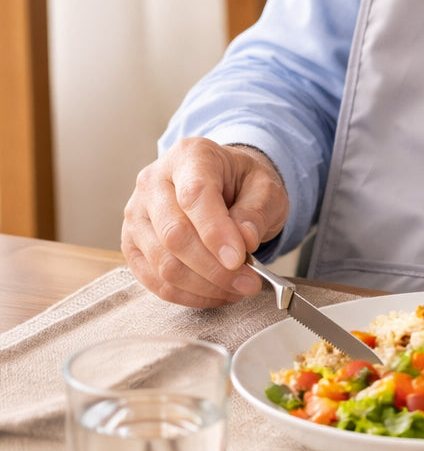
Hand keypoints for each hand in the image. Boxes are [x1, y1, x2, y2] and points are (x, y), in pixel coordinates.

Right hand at [121, 137, 289, 307]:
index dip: (215, 232)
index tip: (239, 259)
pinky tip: (216, 293)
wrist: (223, 184)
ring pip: (163, 263)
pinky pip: (154, 281)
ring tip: (238, 288)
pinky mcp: (132, 245)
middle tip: (249, 282)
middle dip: (214, 268)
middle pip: (174, 235)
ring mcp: (137, 215)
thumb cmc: (242, 182)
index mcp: (189, 156)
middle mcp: (153, 182)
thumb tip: (244, 241)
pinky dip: (188, 295)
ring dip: (204, 286)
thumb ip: (256, 211)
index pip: (195, 196)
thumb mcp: (264, 186)